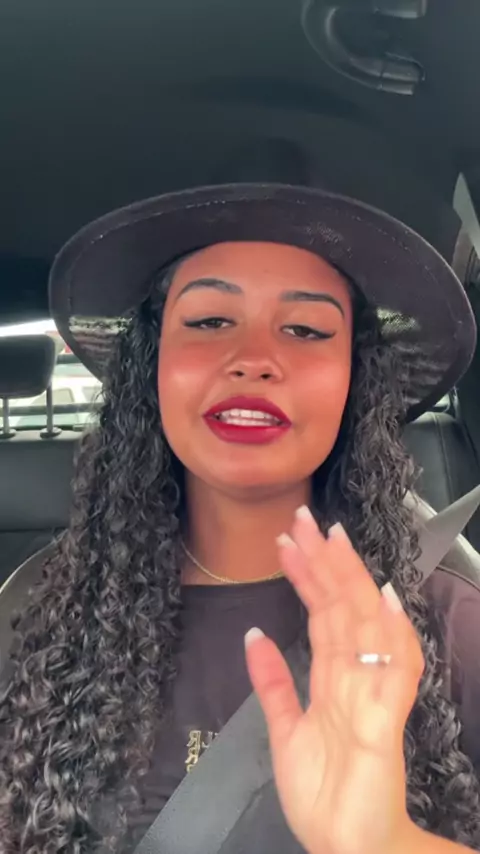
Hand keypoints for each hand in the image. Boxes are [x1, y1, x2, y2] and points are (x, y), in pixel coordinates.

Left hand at [245, 506, 423, 853]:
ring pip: (365, 625)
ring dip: (350, 581)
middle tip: (306, 519)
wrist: (345, 848)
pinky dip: (392, 634)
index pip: (321, 612)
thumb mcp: (284, 729)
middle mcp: (355, 676)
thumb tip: (254, 633)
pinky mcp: (384, 721)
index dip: (306, 575)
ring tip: (333, 540)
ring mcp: (371, 694)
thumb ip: (272, 681)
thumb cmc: (323, 793)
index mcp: (333, 677)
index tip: (289, 539)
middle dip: (325, 562)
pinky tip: (385, 599)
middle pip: (342, 607)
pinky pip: (395, 671)